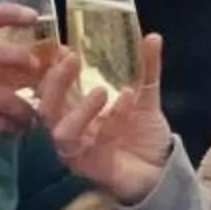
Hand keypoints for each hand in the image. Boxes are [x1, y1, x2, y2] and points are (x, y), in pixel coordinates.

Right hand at [39, 31, 173, 206]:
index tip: (65, 47)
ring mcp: (77, 148)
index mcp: (79, 109)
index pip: (56, 86)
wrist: (162, 172)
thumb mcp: (146, 98)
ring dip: (78, 109)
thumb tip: (152, 37)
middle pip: (48, 104)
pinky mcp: (87, 166)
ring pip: (59, 129)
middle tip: (72, 59)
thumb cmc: (144, 137)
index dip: (55, 66)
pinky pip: (84, 147)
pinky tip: (124, 104)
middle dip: (56, 81)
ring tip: (101, 91)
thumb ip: (147, 69)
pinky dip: (105, 123)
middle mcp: (72, 127)